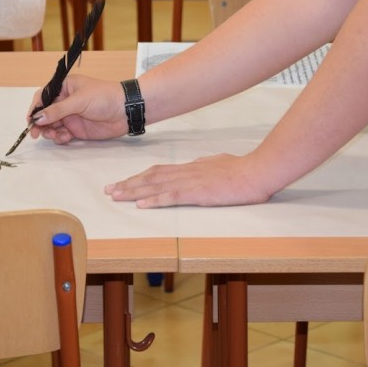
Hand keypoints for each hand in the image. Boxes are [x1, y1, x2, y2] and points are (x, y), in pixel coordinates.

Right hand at [28, 75, 128, 143]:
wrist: (126, 110)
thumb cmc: (104, 97)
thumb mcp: (79, 100)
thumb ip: (58, 110)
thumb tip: (38, 117)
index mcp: (65, 87)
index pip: (43, 96)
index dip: (35, 108)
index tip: (30, 120)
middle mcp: (65, 101)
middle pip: (45, 114)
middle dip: (40, 124)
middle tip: (37, 133)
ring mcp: (71, 116)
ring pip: (52, 126)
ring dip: (49, 132)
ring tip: (55, 135)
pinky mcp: (77, 129)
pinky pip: (62, 135)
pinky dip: (60, 138)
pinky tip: (65, 138)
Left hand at [105, 153, 276, 207]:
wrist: (258, 171)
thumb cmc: (243, 169)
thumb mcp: (219, 163)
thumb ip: (204, 165)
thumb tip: (196, 164)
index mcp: (190, 167)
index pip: (158, 171)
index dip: (138, 177)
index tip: (123, 182)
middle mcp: (186, 172)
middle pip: (150, 177)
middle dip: (128, 184)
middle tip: (109, 190)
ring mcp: (191, 182)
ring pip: (155, 186)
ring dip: (134, 192)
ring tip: (116, 196)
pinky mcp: (198, 193)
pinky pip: (171, 197)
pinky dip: (154, 200)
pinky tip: (141, 205)